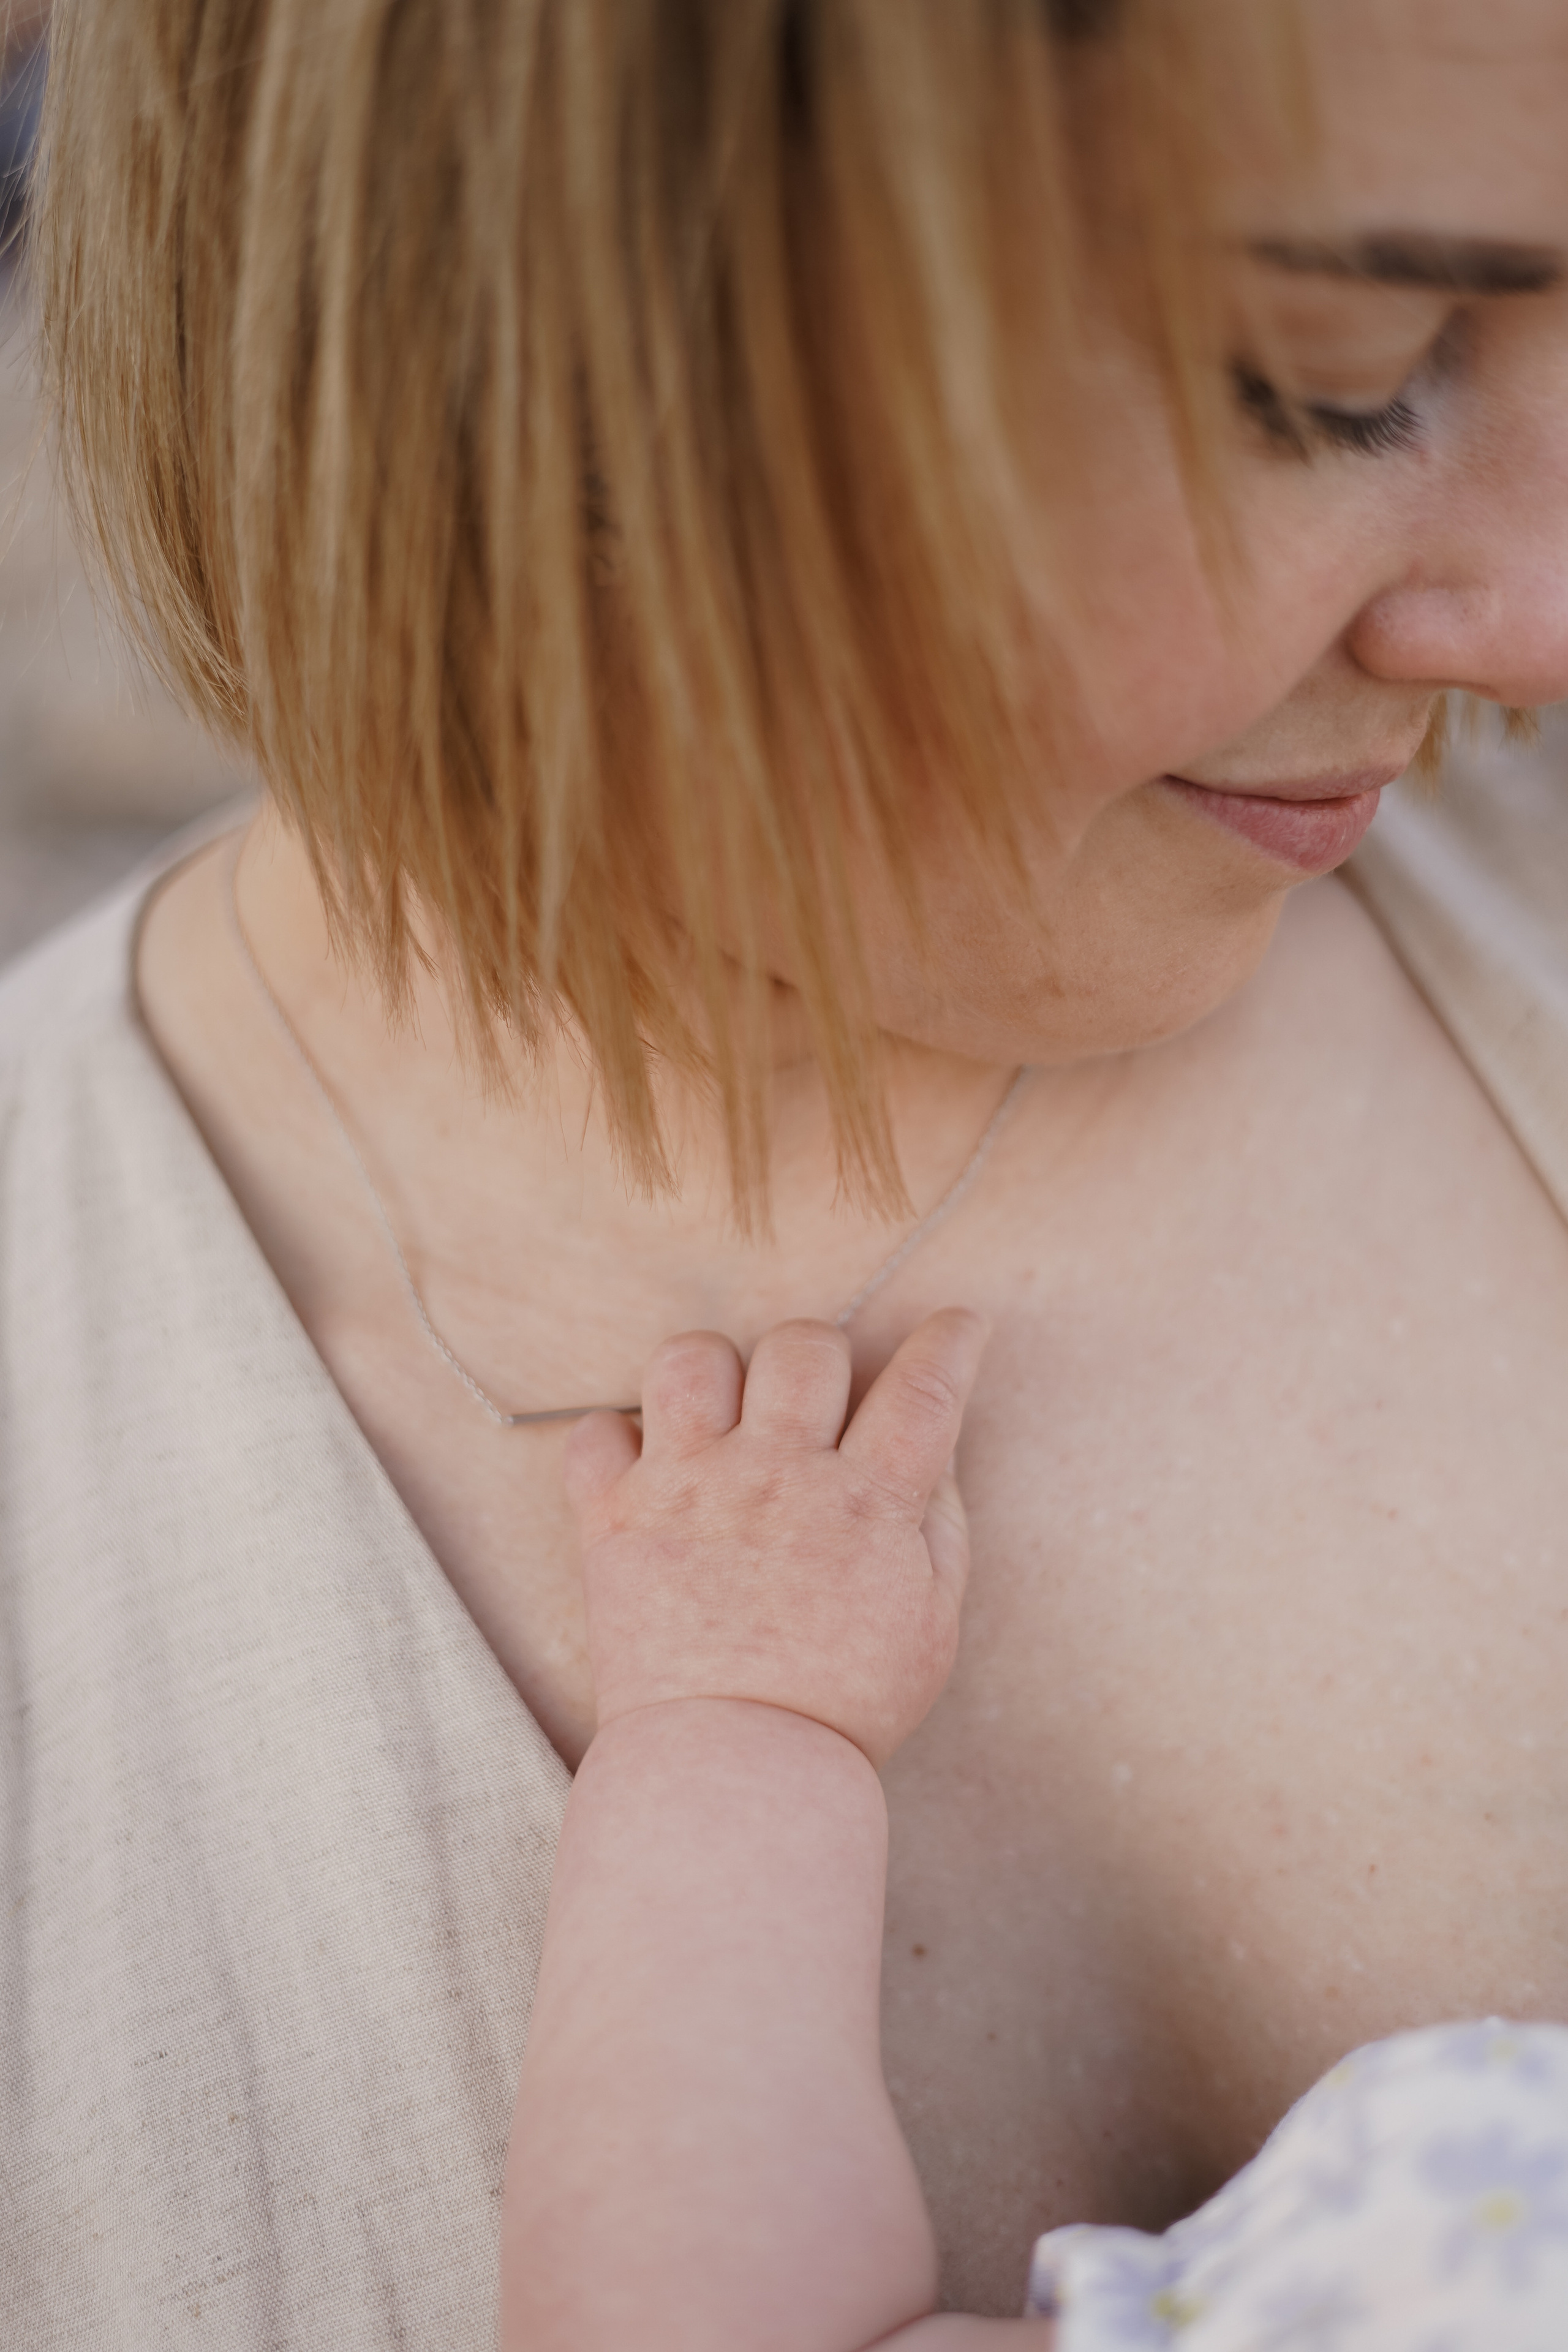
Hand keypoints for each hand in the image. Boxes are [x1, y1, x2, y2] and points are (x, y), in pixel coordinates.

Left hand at [563, 1311, 987, 1767]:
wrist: (737, 1774)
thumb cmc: (846, 1704)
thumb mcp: (933, 1620)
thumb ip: (937, 1522)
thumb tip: (931, 1446)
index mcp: (866, 1506)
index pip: (924, 1387)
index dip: (950, 1342)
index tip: (959, 1325)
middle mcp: (776, 1479)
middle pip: (803, 1346)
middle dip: (822, 1356)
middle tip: (820, 1405)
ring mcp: (689, 1491)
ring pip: (691, 1359)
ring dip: (716, 1372)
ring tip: (728, 1418)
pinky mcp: (616, 1520)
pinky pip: (597, 1433)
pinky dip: (618, 1439)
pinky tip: (651, 1468)